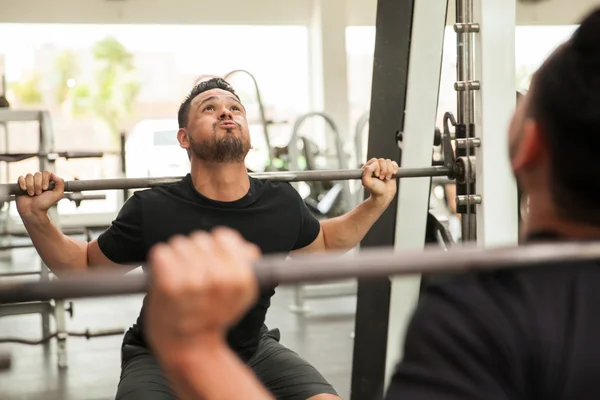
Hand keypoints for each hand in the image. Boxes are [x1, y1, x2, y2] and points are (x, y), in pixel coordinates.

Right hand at [15, 171, 64, 217]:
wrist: (33, 211)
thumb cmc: (45, 204)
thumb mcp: (58, 194)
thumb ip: (60, 182)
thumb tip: (52, 173)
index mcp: (47, 181)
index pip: (46, 173)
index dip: (45, 180)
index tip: (45, 188)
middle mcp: (38, 180)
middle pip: (37, 174)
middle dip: (38, 185)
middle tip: (38, 194)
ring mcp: (29, 182)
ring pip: (29, 176)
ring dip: (31, 186)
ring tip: (32, 194)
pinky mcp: (21, 185)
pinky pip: (20, 178)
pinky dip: (23, 183)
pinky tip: (24, 190)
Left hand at [145, 227, 260, 360]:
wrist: (189, 348)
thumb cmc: (212, 320)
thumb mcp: (242, 296)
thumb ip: (248, 268)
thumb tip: (247, 248)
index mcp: (240, 276)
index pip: (224, 236)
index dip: (216, 246)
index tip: (212, 261)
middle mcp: (218, 277)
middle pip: (199, 238)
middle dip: (195, 253)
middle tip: (193, 275)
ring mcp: (192, 280)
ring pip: (179, 244)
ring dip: (176, 258)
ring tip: (179, 280)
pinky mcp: (168, 284)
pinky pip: (162, 252)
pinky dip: (160, 264)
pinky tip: (167, 280)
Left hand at [362, 158, 398, 203]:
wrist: (384, 195)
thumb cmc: (375, 190)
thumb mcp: (366, 182)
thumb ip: (367, 171)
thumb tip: (374, 163)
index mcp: (368, 168)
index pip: (374, 160)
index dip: (377, 167)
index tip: (377, 176)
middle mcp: (375, 167)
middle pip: (382, 160)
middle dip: (383, 170)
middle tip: (381, 178)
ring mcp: (383, 168)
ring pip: (388, 161)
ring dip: (389, 171)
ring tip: (386, 178)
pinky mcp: (390, 170)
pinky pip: (394, 163)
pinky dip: (395, 168)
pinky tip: (393, 174)